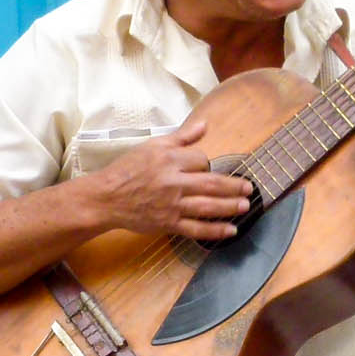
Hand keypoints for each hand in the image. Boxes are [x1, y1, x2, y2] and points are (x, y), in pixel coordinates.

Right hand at [87, 118, 249, 241]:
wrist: (106, 197)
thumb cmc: (127, 170)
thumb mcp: (152, 146)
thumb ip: (181, 137)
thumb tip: (204, 124)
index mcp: (170, 159)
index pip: (201, 160)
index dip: (208, 164)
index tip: (207, 169)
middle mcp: (173, 181)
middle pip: (212, 184)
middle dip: (233, 187)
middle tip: (249, 188)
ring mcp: (172, 205)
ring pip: (208, 206)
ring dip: (230, 207)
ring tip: (245, 206)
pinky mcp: (168, 223)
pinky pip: (196, 228)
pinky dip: (215, 231)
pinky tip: (230, 230)